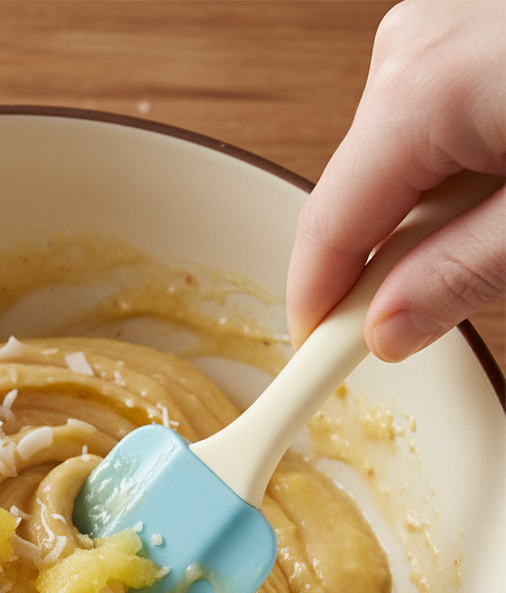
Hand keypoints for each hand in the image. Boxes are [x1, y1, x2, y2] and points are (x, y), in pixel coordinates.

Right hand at [286, 0, 504, 359]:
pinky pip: (429, 130)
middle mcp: (414, 48)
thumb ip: (460, 280)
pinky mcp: (467, 32)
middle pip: (359, 197)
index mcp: (422, 91)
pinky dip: (458, 175)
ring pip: (394, 168)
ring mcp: (439, 30)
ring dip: (433, 221)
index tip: (319, 364)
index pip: (329, 228)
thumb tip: (389, 328)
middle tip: (442, 308)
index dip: (319, 306)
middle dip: (388, 263)